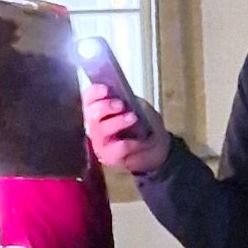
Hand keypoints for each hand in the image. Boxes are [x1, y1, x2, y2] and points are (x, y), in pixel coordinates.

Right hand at [79, 52, 171, 177]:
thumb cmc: (145, 124)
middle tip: (120, 105)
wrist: (158, 146)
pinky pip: (116, 148)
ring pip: (100, 130)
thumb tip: (118, 93)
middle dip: (105, 107)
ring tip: (132, 118)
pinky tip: (139, 141)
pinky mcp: (109, 157)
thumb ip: (126, 99)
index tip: (106, 89)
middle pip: (91, 114)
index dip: (94, 93)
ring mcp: (100, 142)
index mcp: (99, 110)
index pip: (88, 98)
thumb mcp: (138, 105)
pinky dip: (129, 142)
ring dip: (117, 122)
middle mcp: (95, 126)